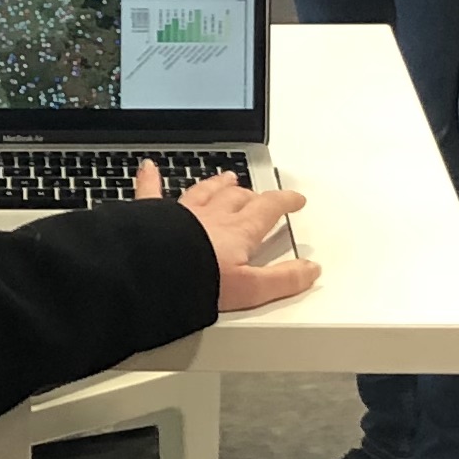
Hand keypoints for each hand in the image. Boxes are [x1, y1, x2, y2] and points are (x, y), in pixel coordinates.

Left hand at [142, 163, 319, 309]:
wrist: (149, 276)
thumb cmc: (194, 283)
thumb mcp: (249, 290)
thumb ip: (282, 280)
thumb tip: (309, 271)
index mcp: (237, 232)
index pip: (267, 210)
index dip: (284, 203)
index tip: (295, 199)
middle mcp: (211, 217)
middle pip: (236, 199)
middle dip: (251, 196)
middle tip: (260, 196)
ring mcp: (181, 214)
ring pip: (203, 193)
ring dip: (217, 185)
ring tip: (226, 179)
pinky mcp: (151, 217)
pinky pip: (151, 192)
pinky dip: (151, 179)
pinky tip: (149, 168)